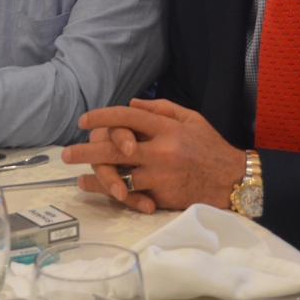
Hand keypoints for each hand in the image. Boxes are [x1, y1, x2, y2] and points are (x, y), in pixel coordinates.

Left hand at [60, 98, 243, 213]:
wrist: (233, 181)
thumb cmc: (209, 147)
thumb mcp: (190, 118)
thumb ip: (160, 109)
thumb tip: (131, 103)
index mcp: (166, 128)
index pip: (127, 117)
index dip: (103, 117)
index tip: (84, 119)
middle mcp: (161, 151)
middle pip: (115, 149)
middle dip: (87, 151)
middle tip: (66, 153)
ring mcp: (161, 176)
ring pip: (120, 176)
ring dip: (95, 178)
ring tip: (77, 178)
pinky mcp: (163, 196)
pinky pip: (134, 195)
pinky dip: (115, 194)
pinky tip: (99, 192)